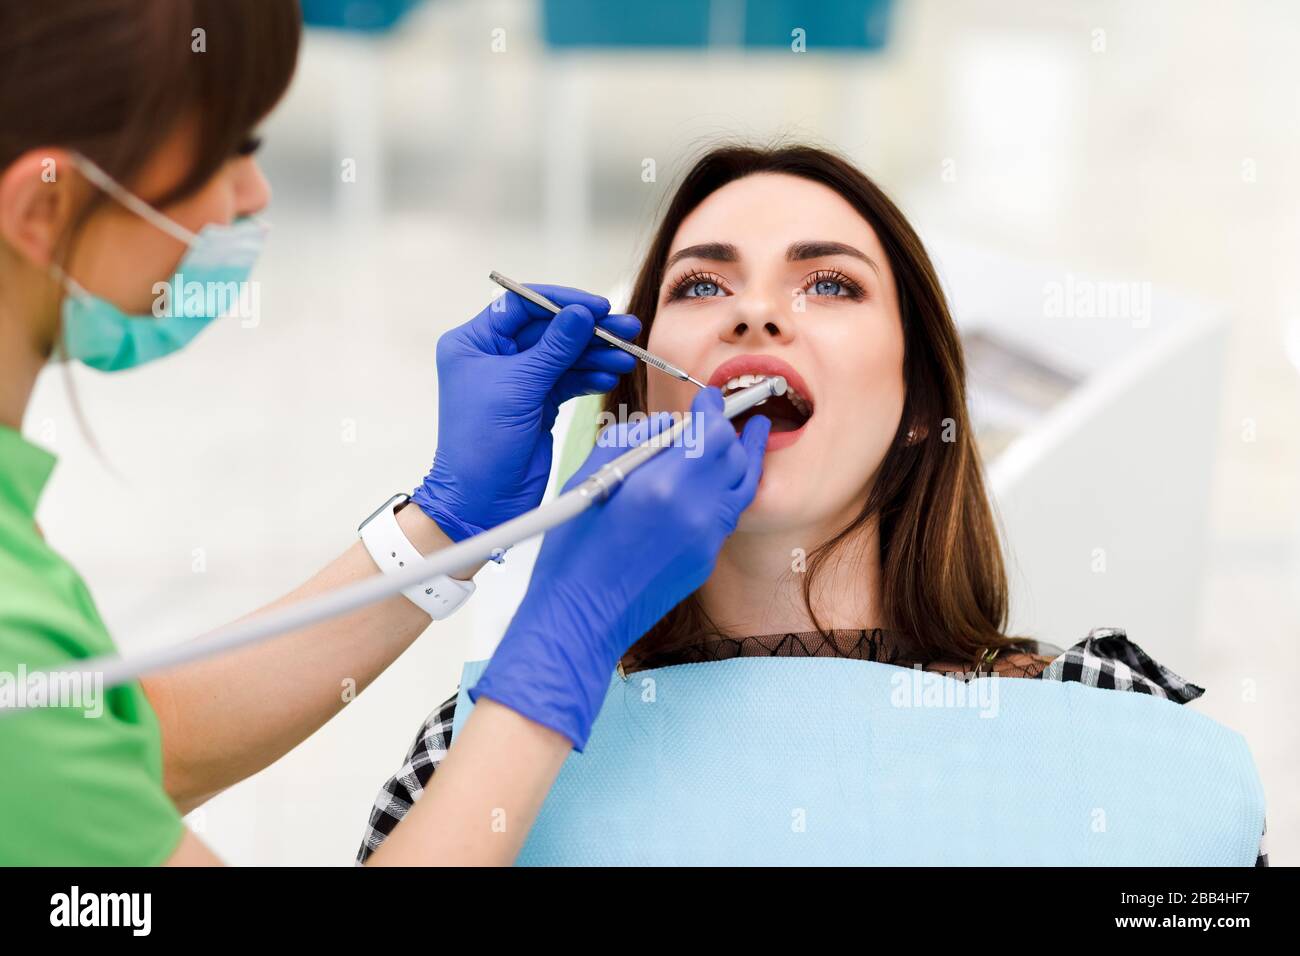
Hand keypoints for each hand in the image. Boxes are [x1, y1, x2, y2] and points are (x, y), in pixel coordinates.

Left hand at [413, 285, 640, 541]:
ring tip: (626, 357)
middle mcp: (495, 356)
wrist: (483, 499)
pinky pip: (569, 379)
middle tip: (626, 329)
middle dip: (588, 331)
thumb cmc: (481, 444)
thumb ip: (554, 348)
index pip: (522, 305)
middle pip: (549, 330)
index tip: (596, 307)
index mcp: (474, 342)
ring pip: (564, 355)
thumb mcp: (519, 387)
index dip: (561, 303)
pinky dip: (590, 376)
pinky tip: (609, 375)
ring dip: (596, 355)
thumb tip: (580, 314)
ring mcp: (518, 380)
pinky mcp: (538, 402)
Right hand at [469, 388, 770, 750]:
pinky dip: (729, 488)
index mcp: (663, 485)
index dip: (713, 408)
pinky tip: (723, 477)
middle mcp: (695, 511)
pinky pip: (726, 514)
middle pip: (733, 456)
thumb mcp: (592, 475)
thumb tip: (668, 425)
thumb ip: (634, 439)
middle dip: (731, 428)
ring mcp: (706, 540)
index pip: (711, 432)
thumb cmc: (572, 546)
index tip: (708, 396)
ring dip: (744, 456)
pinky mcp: (705, 560)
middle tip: (729, 410)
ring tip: (753, 434)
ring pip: (742, 486)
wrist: (579, 615)